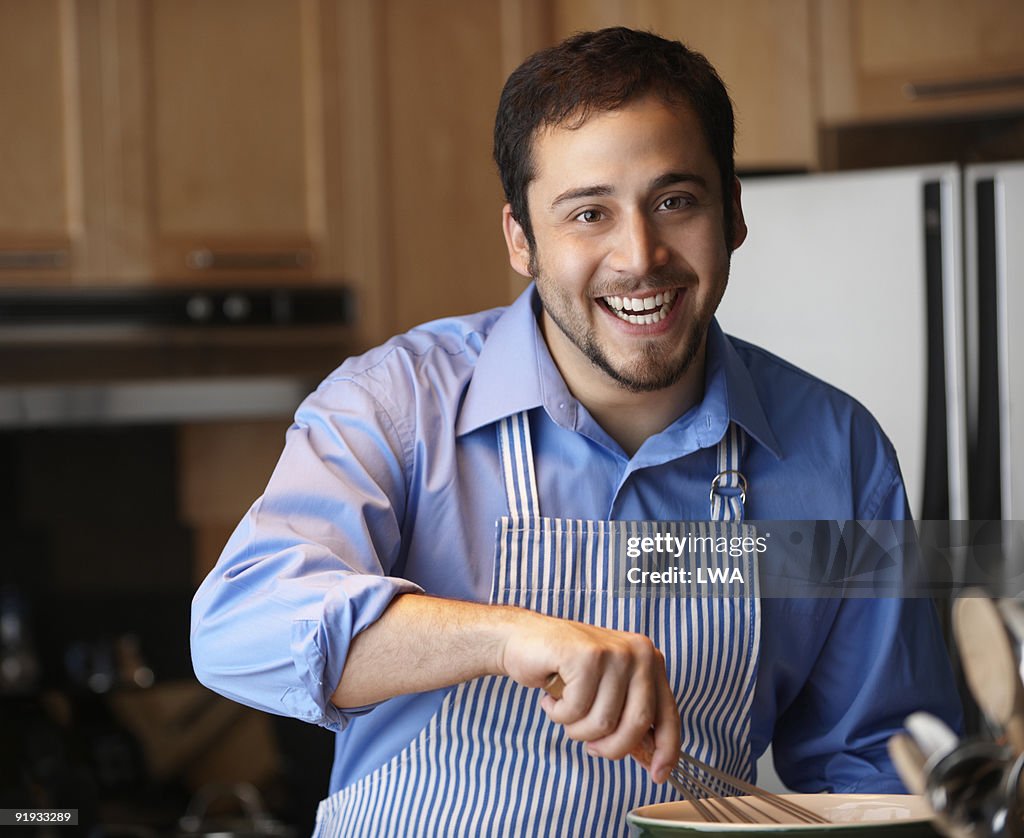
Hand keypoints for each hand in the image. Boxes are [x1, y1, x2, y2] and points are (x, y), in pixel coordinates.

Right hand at [496, 612, 680, 783]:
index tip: (658, 775)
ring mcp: (613, 652)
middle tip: (590, 745)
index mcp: (650, 661)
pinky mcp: (586, 656)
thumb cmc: (564, 668)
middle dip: (611, 746)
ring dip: (577, 729)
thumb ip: (630, 716)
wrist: (522, 639)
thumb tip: (652, 758)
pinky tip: (551, 698)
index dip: (666, 750)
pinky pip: (576, 710)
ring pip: (603, 722)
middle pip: (637, 724)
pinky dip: (559, 714)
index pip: (668, 715)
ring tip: (564, 710)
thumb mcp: (607, 690)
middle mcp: (638, 652)